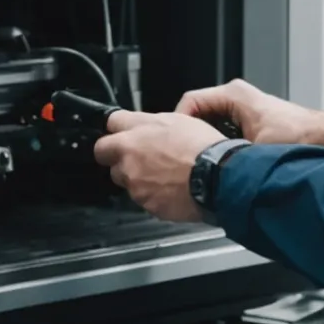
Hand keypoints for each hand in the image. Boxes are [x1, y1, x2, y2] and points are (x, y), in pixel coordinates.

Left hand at [91, 110, 225, 223]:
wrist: (218, 178)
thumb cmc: (203, 148)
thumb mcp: (178, 119)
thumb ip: (150, 122)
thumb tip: (142, 124)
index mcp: (134, 134)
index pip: (109, 124)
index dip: (117, 129)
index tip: (120, 132)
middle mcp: (128, 158)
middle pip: (105, 154)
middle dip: (116, 155)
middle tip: (135, 155)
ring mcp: (135, 184)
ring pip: (125, 179)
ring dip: (136, 176)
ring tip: (163, 173)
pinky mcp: (146, 204)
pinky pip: (143, 198)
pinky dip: (153, 194)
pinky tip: (171, 188)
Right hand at [176, 79, 323, 149]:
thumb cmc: (299, 137)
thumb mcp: (255, 149)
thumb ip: (228, 156)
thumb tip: (207, 171)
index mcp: (233, 96)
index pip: (189, 102)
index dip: (178, 125)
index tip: (175, 143)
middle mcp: (236, 98)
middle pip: (196, 114)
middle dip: (191, 136)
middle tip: (186, 157)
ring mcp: (242, 108)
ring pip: (209, 123)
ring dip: (206, 142)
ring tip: (205, 162)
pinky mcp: (248, 120)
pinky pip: (222, 129)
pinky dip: (219, 144)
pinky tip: (223, 162)